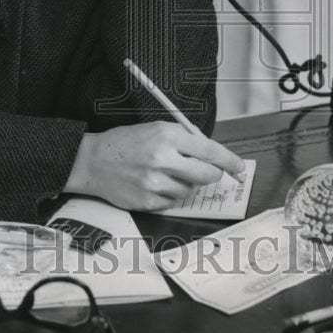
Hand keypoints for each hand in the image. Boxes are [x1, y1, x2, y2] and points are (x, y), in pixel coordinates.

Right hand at [64, 121, 245, 211]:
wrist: (93, 161)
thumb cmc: (125, 143)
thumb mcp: (155, 129)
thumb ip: (183, 140)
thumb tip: (211, 154)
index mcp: (167, 136)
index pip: (209, 150)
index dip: (229, 160)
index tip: (239, 167)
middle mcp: (162, 159)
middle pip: (207, 175)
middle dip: (212, 175)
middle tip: (208, 172)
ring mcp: (155, 182)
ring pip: (191, 191)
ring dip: (187, 185)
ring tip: (168, 174)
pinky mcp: (148, 201)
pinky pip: (174, 203)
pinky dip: (171, 195)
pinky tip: (157, 184)